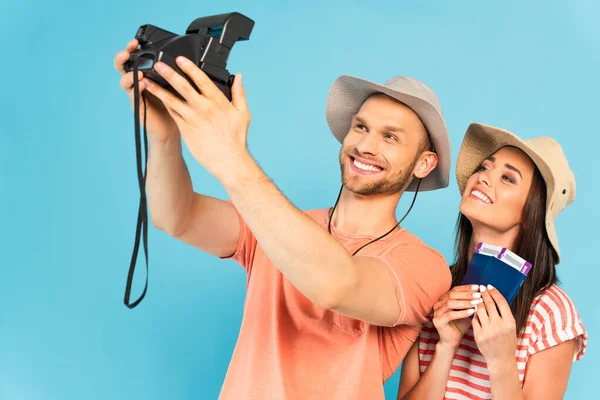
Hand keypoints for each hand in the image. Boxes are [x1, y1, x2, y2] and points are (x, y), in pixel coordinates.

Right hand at [114, 39, 178, 140]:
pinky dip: (137, 88)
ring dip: (129, 74)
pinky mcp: (138, 105)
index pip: (135, 58)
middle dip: (122, 57)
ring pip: (125, 80)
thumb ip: (172, 72)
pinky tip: (142, 84)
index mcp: (146, 74)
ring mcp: (136, 93)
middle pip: (123, 66)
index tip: (136, 41)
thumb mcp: (174, 84)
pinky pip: (133, 95)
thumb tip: (183, 56)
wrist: (171, 126)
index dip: (133, 49)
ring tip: (137, 72)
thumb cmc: (174, 103)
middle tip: (127, 52)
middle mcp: (138, 81)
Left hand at [143, 57, 250, 179]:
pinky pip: (172, 113)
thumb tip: (238, 76)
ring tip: (147, 81)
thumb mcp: (242, 113)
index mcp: (218, 102)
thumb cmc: (236, 139)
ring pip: (172, 100)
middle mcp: (203, 108)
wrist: (228, 160)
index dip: (189, 67)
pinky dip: (164, 104)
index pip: (201, 79)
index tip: (180, 59)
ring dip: (159, 89)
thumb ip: (239, 92)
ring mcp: (192, 119)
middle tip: (158, 64)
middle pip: (182, 87)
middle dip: (169, 74)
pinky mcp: (185, 129)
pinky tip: (157, 97)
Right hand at [432, 285, 481, 347]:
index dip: (466, 288)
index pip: (455, 290)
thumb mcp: (466, 311)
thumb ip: (470, 303)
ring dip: (465, 302)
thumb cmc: (460, 325)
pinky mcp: (437, 321)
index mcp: (443, 299)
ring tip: (477, 303)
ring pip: (450, 303)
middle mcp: (438, 304)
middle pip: (452, 295)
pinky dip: (461, 313)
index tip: (478, 287)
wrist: (452, 341)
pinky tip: (472, 312)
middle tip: (479, 295)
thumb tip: (482, 293)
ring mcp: (436, 312)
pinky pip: (450, 315)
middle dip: (467, 294)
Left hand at [472, 285, 516, 365]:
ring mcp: (488, 331)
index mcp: (509, 322)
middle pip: (489, 304)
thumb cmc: (507, 340)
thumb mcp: (510, 327)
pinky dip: (474, 314)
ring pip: (479, 310)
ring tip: (477, 298)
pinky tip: (474, 310)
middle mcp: (499, 326)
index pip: (501, 302)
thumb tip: (494, 296)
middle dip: (484, 294)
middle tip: (481, 288)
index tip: (489, 286)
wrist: (501, 358)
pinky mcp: (478, 335)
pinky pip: (474, 320)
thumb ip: (504, 314)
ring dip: (477, 302)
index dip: (494, 292)